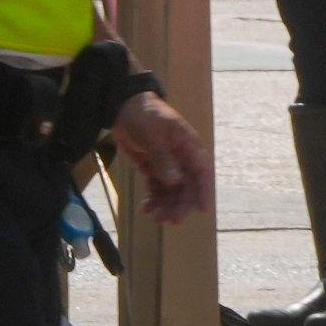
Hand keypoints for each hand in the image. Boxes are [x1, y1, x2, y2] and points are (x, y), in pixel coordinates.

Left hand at [111, 91, 211, 222]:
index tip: (202, 209)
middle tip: (169, 219)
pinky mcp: (152, 167)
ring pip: (172, 190)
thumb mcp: (154, 135)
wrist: (121, 106)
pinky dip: (153, 198)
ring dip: (166, 204)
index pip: (201, 171)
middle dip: (179, 204)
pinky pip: (157, 187)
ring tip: (154, 217)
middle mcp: (181, 157)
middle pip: (186, 186)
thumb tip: (176, 181)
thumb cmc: (144, 115)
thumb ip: (164, 158)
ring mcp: (167, 163)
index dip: (204, 190)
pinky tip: (145, 208)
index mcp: (187, 146)